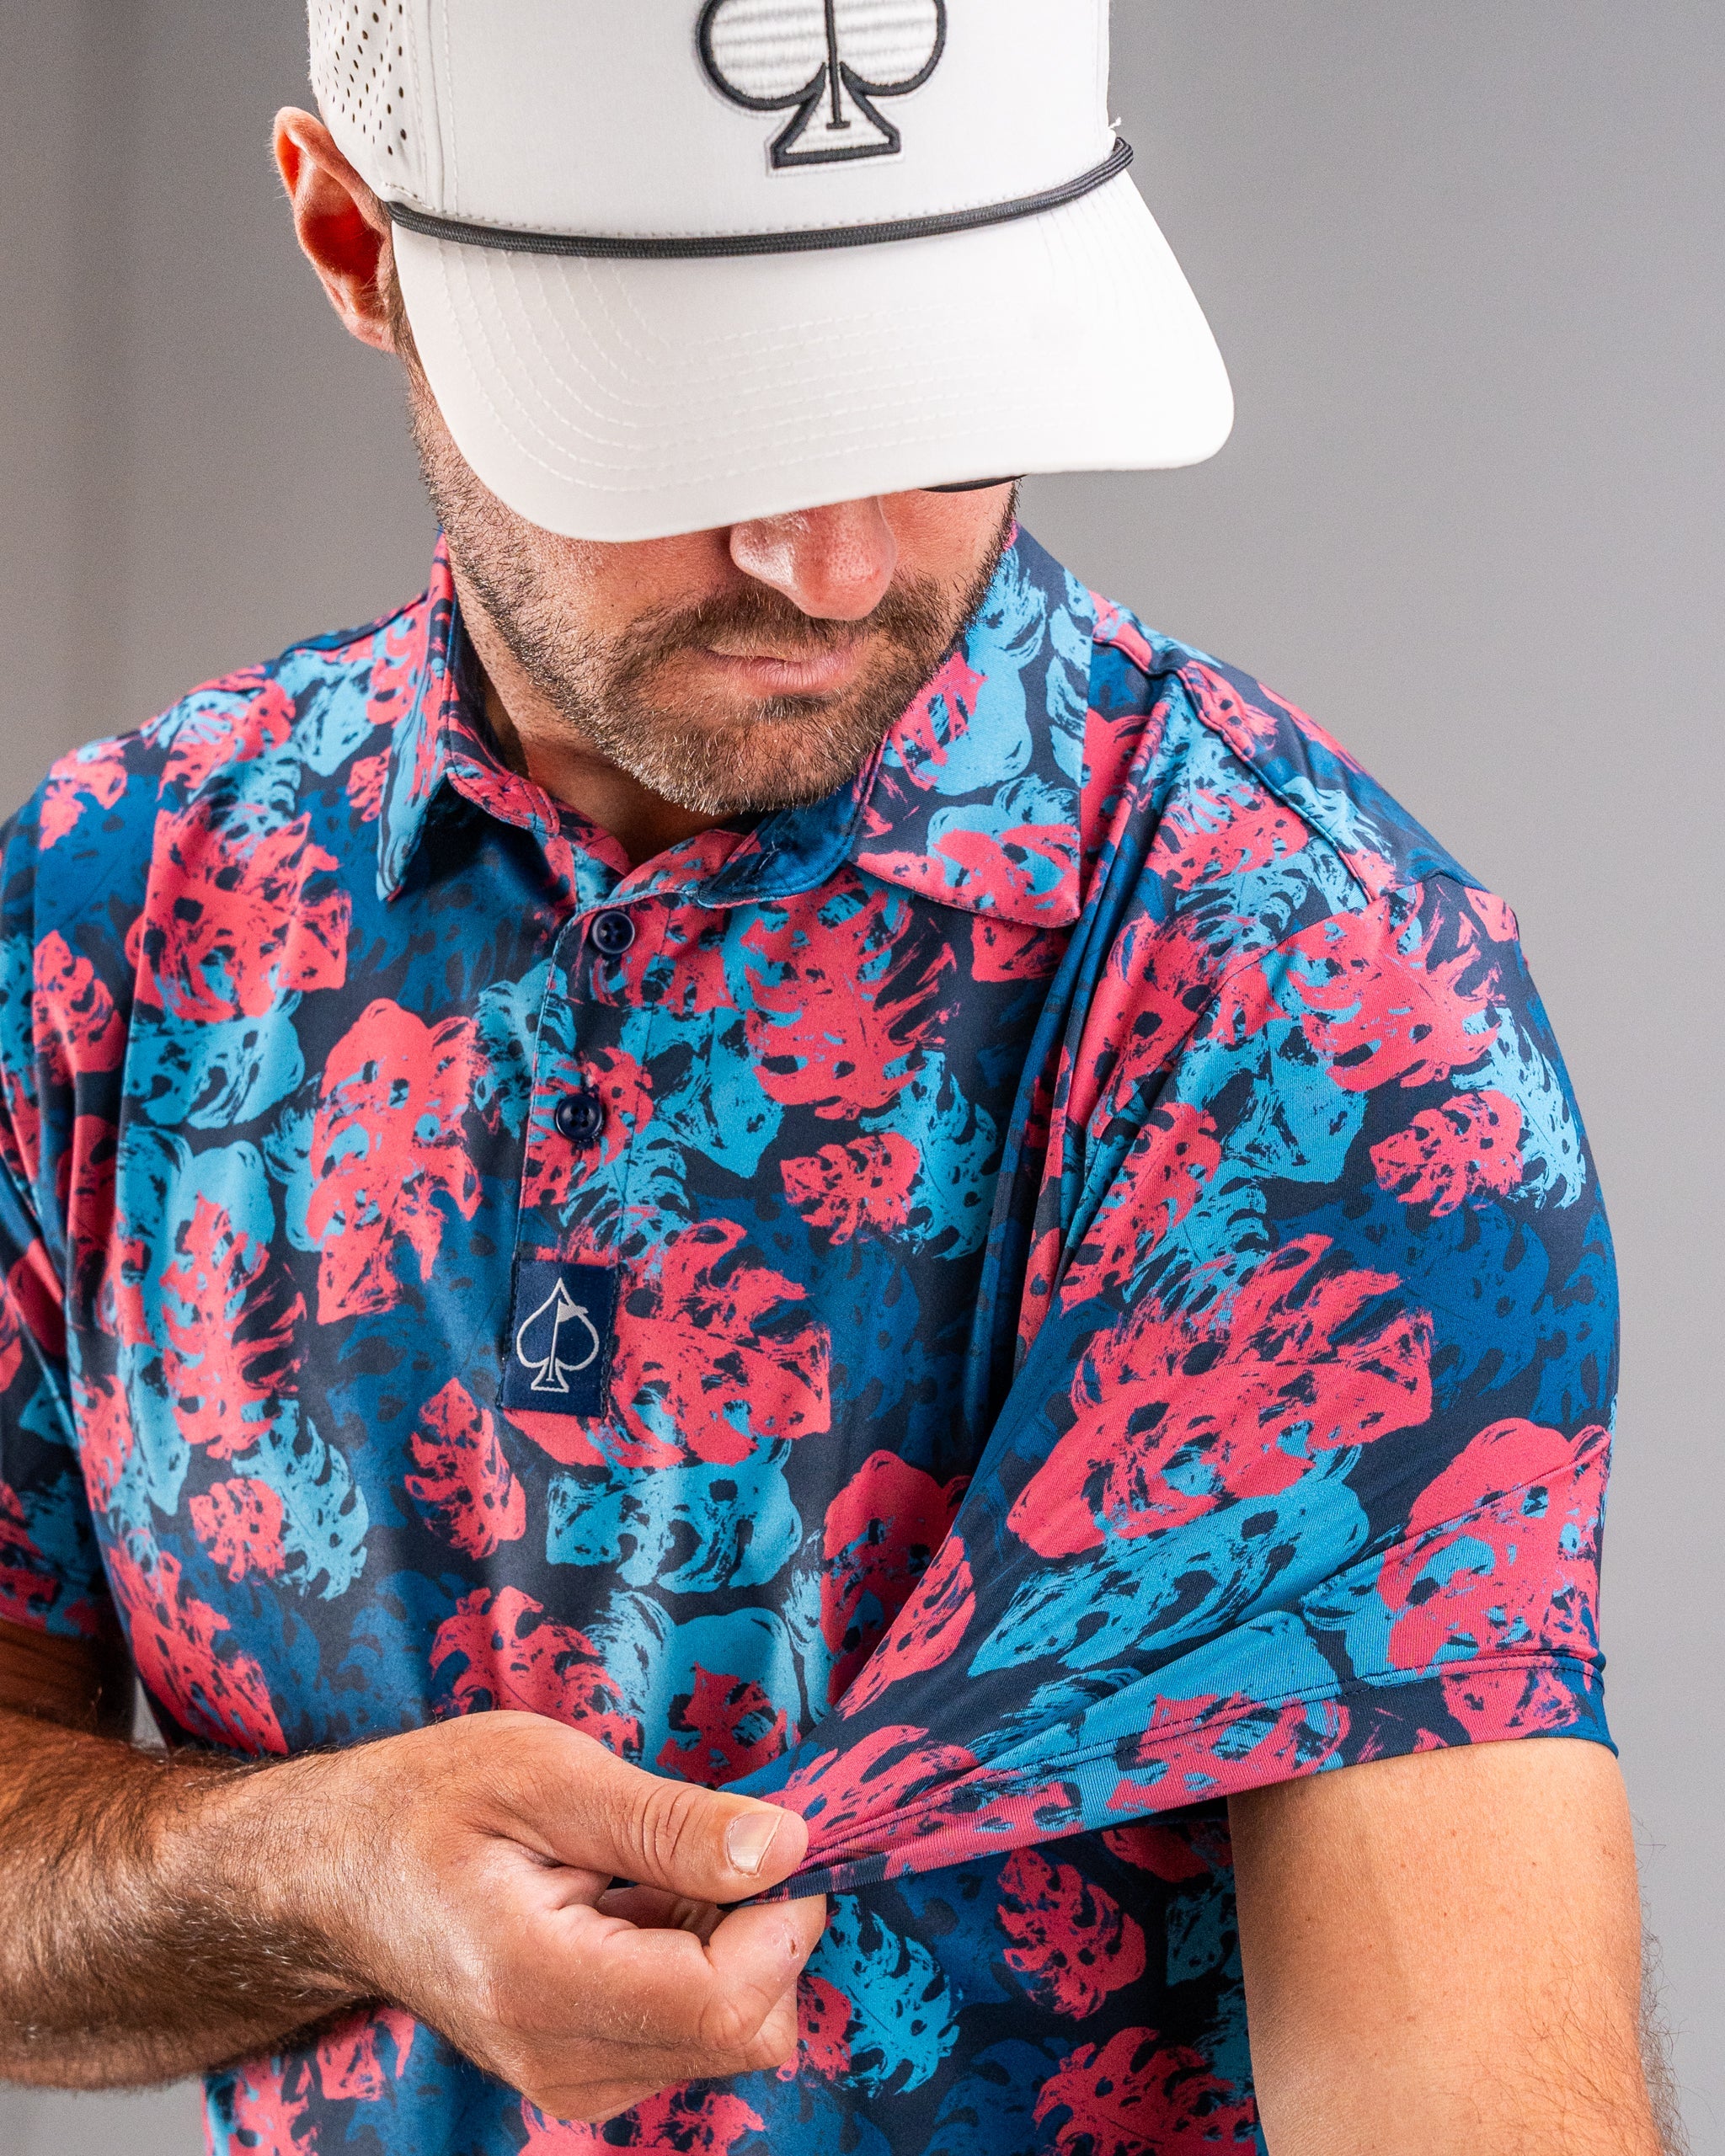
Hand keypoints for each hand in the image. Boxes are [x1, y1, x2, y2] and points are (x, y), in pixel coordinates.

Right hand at [255, 1710, 825, 2124]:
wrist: (335, 1870)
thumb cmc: (426, 1802)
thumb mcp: (548, 1773)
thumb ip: (672, 1822)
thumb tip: (788, 1847)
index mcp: (540, 1984)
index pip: (726, 2003)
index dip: (781, 1919)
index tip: (774, 1837)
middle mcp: (558, 2063)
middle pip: (742, 2032)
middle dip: (761, 1931)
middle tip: (700, 1842)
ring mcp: (569, 2082)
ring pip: (729, 2037)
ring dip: (725, 1944)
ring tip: (642, 1870)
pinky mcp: (582, 2075)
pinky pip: (692, 2034)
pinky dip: (696, 1964)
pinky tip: (634, 1905)